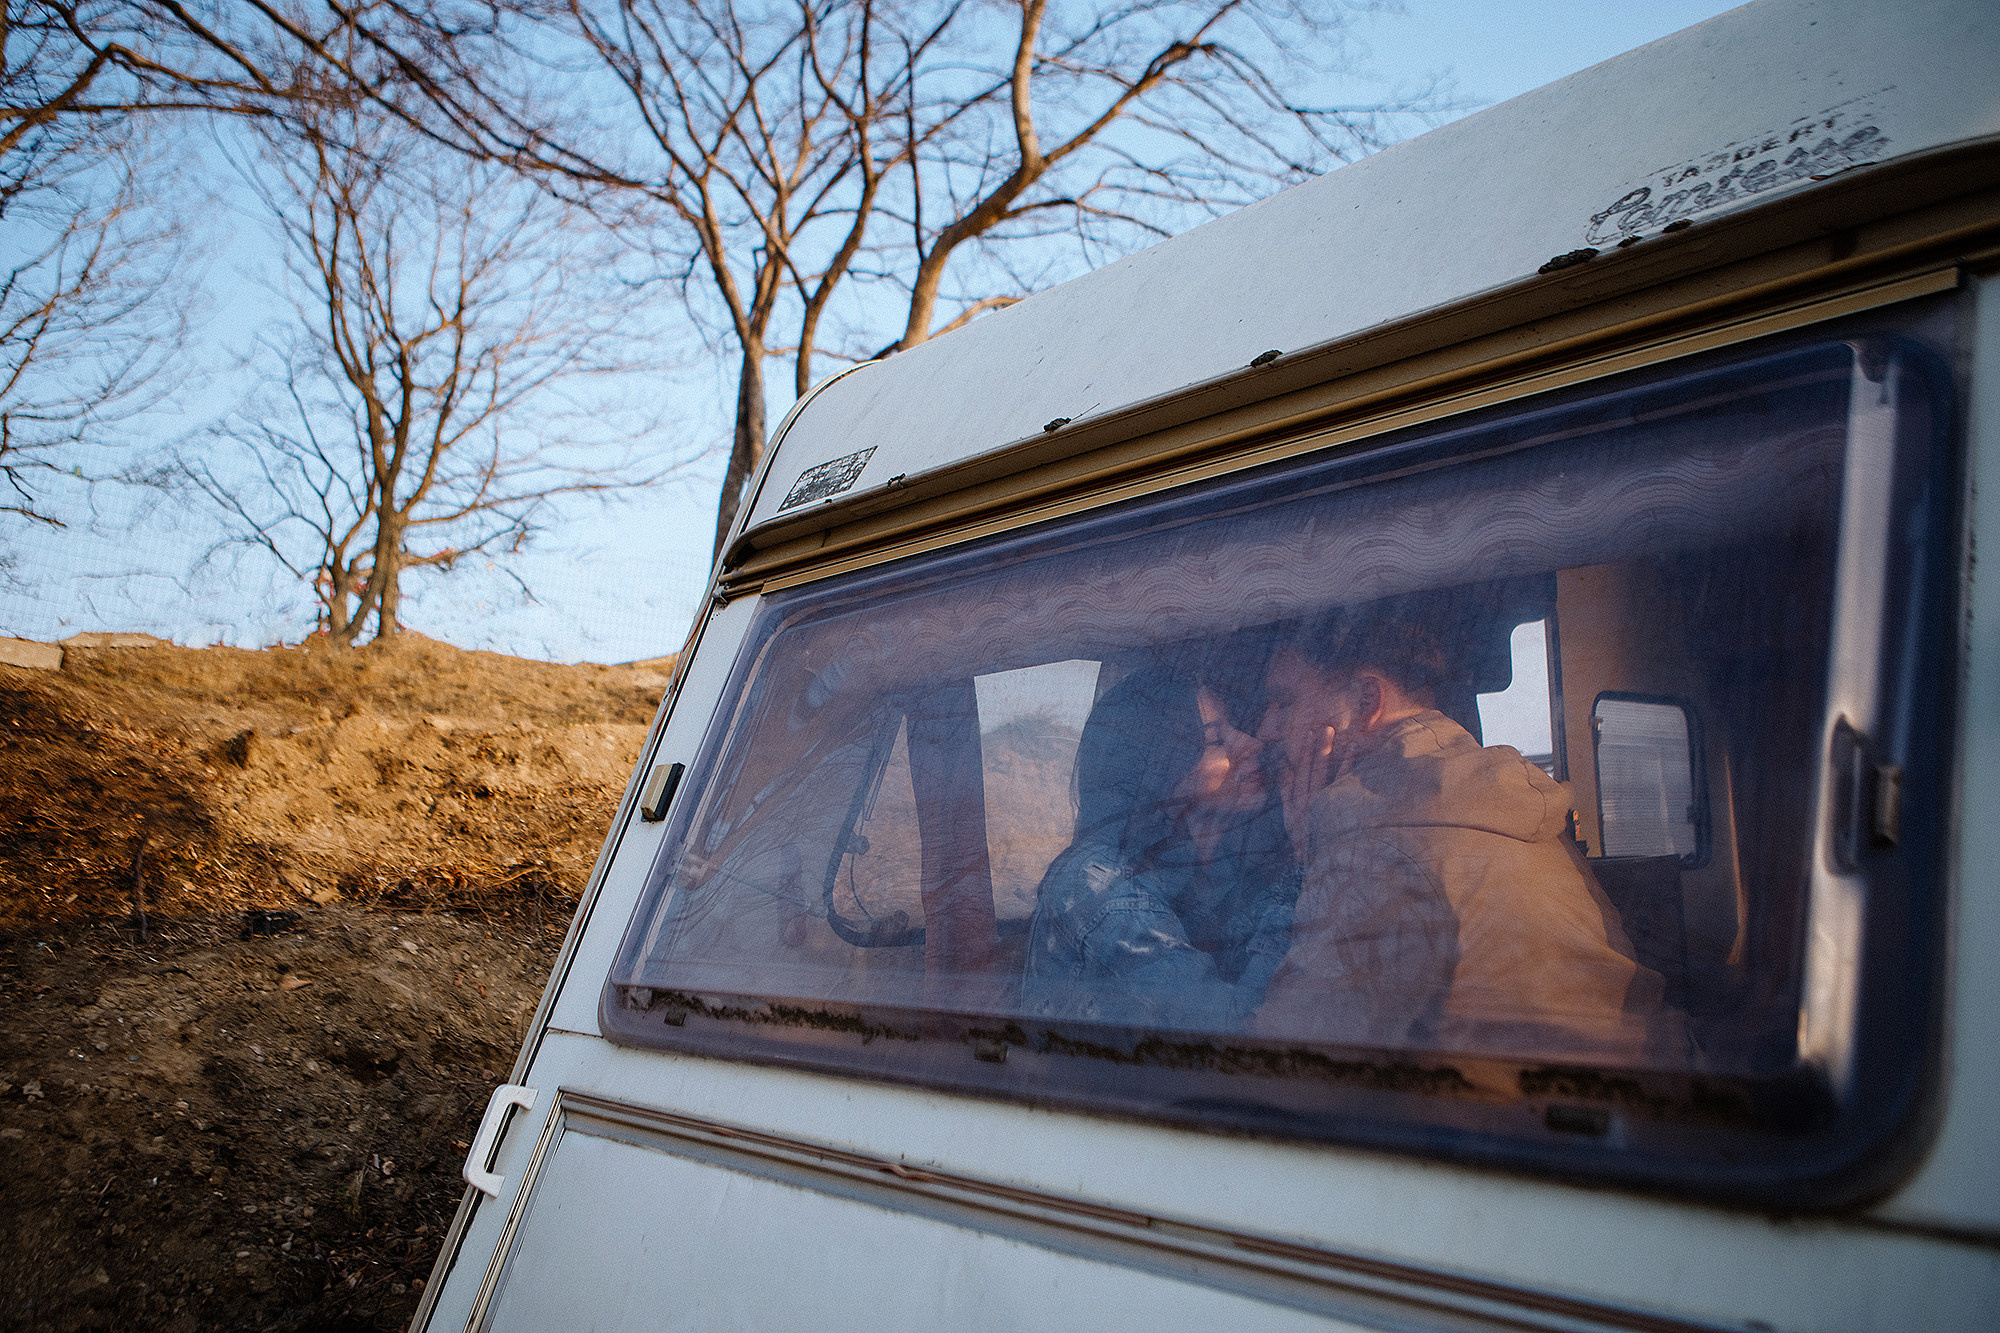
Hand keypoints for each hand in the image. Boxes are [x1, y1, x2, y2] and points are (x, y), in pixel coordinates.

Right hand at [1277, 722, 1335, 856]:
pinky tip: (1352, 750)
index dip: (1304, 751)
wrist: (1319, 861)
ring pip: (1326, 771)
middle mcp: (1309, 798)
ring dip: (1330, 752)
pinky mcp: (1336, 807)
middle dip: (1317, 747)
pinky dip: (1347, 765)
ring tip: (1336, 733)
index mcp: (1298, 800)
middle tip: (1324, 727)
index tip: (1307, 733)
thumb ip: (1287, 795)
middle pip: (1313, 768)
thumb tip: (1285, 773)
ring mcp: (1323, 802)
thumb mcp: (1290, 819)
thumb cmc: (1304, 841)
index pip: (1301, 770)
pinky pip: (1343, 781)